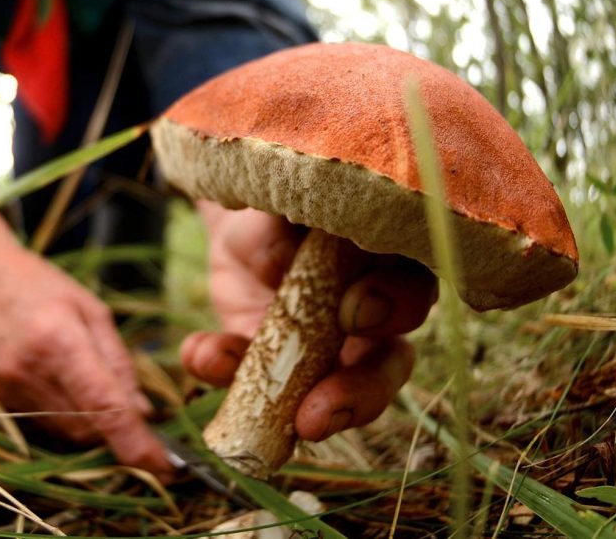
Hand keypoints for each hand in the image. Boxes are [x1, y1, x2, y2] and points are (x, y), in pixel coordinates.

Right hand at [0, 211, 172, 477]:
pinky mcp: (2, 400)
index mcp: (60, 341)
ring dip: (95, 425)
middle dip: (119, 429)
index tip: (165, 466)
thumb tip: (143, 412)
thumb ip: (118, 363)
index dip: (136, 443)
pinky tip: (68, 385)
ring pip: (70, 433)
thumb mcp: (93, 311)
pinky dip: (70, 417)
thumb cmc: (44, 286)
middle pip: (89, 427)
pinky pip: (48, 426)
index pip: (103, 406)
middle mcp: (32, 372)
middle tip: (137, 409)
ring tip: (95, 384)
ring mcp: (12, 389)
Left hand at [181, 203, 436, 440]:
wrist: (245, 215)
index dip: (394, 309)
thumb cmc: (292, 197)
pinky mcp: (276, 367)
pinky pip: (253, 384)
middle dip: (356, 395)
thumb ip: (315, 220)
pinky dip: (220, 368)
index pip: (414, 294)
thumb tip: (305, 245)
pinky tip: (201, 353)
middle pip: (386, 368)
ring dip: (297, 410)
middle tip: (317, 414)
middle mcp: (373, 321)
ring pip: (332, 395)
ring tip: (261, 420)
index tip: (355, 314)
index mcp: (394, 266)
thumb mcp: (301, 194)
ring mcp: (326, 353)